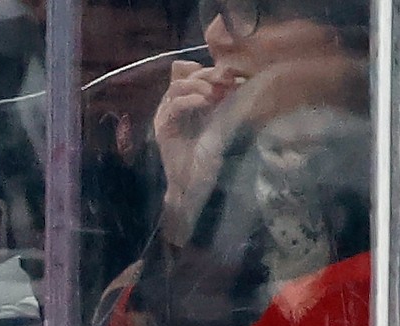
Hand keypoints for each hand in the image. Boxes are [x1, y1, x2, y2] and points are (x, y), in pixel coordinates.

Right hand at [151, 61, 242, 231]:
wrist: (196, 181)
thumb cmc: (210, 153)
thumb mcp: (222, 118)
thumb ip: (224, 99)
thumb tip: (237, 77)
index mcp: (186, 101)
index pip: (191, 72)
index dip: (210, 70)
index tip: (231, 77)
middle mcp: (172, 106)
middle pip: (184, 75)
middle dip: (207, 75)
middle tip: (226, 81)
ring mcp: (165, 117)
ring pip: (177, 87)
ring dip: (198, 85)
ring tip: (215, 94)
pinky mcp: (163, 128)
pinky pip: (173, 105)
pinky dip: (190, 100)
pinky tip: (206, 103)